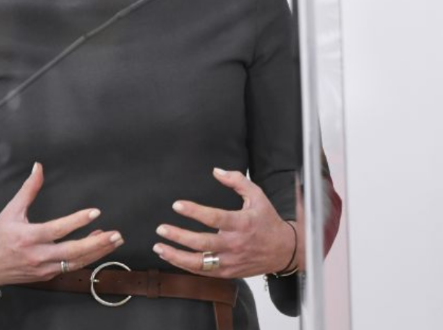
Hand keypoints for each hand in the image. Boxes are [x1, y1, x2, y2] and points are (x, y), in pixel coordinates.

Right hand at [0, 162, 123, 289]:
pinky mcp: (46, 275)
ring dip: (98, 252)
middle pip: (72, 252)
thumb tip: (38, 167)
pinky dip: (87, 257)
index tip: (95, 213)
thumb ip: (29, 189)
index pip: (57, 229)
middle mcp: (37, 255)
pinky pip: (70, 267)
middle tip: (116, 234)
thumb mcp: (11, 210)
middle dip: (97, 243)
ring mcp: (43, 268)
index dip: (77, 221)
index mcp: (28, 237)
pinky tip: (99, 246)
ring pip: (75, 262)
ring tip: (115, 240)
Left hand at [153, 168, 296, 278]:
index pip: (215, 218)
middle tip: (162, 229)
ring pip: (199, 263)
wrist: (283, 249)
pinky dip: (186, 266)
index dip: (194, 212)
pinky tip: (172, 257)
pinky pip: (203, 272)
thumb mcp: (257, 195)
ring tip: (159, 247)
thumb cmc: (267, 220)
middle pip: (202, 243)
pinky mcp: (228, 272)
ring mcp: (231, 261)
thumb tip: (216, 171)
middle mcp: (235, 244)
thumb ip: (236, 180)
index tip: (177, 205)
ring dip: (177, 256)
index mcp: (242, 223)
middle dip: (179, 236)